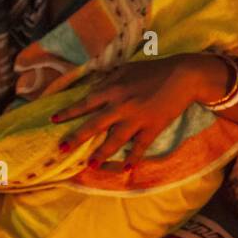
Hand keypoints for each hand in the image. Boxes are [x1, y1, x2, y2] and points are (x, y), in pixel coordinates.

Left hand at [50, 55, 217, 169]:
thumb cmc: (155, 70)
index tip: (53, 120)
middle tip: (61, 150)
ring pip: (114, 141)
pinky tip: (126, 168)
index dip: (68, 113)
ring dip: (101, 154)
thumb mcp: (127, 69)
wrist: (184, 76)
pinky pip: (140, 146)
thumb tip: (92, 90)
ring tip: (90, 166)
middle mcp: (121, 106)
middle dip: (75, 138)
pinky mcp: (152, 127)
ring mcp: (137, 119)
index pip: (85, 103)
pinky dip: (134, 158)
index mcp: (113, 90)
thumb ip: (108, 80)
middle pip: (93, 126)